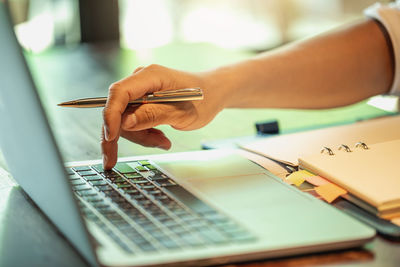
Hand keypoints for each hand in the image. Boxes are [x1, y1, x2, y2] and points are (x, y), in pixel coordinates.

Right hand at [101, 64, 224, 168]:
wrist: (212, 94)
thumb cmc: (202, 99)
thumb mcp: (181, 112)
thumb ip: (153, 115)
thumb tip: (125, 123)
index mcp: (150, 76)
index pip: (119, 93)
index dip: (111, 115)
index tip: (111, 137)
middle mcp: (140, 80)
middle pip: (118, 109)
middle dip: (124, 134)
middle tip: (117, 158)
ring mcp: (140, 90)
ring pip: (124, 119)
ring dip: (140, 135)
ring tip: (163, 141)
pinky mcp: (141, 100)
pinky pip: (132, 120)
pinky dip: (143, 133)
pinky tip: (160, 136)